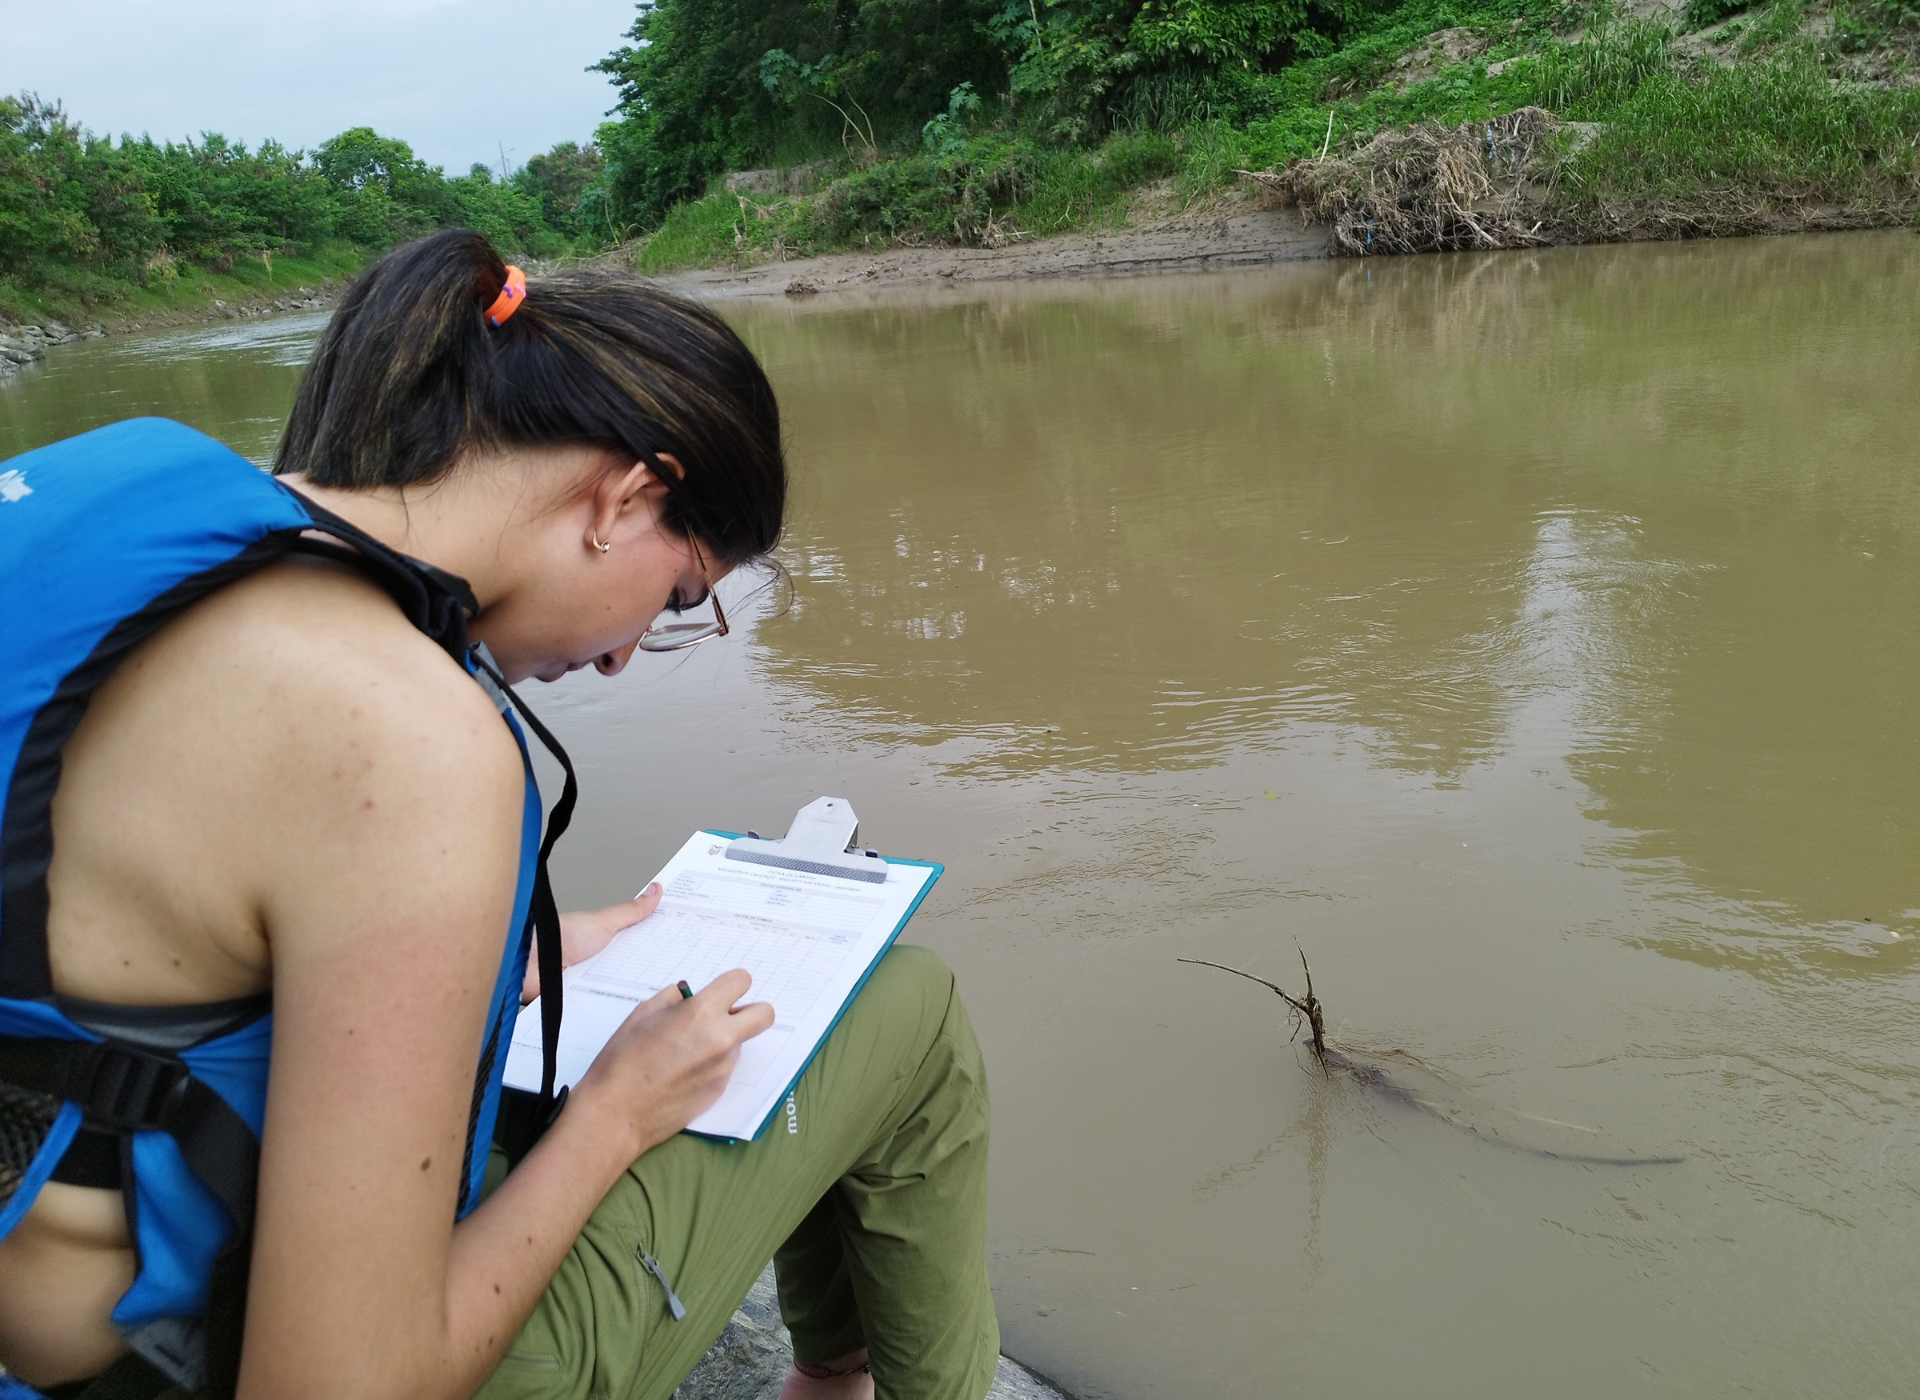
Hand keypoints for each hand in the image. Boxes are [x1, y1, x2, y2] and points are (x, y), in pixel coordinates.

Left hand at [523, 884, 662, 1003]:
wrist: (528, 963)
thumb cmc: (558, 936)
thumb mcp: (604, 922)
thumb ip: (630, 911)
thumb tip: (655, 889)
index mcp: (607, 942)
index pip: (640, 948)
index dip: (660, 951)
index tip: (683, 954)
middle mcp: (600, 963)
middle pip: (634, 974)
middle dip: (652, 979)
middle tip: (676, 982)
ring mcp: (591, 984)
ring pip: (620, 993)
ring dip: (632, 996)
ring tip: (655, 1001)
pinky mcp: (581, 1003)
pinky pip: (602, 1009)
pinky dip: (612, 1011)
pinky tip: (628, 1016)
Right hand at [569, 968, 774, 1154]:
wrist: (617, 1112)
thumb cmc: (622, 1062)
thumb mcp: (643, 1014)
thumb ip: (674, 1000)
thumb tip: (689, 997)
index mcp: (701, 1013)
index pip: (741, 981)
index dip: (731, 984)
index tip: (721, 991)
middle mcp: (721, 1038)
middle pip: (764, 1014)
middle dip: (750, 1011)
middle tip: (724, 1017)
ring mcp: (723, 1067)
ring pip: (740, 1042)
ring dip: (723, 1040)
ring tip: (684, 1052)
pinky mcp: (719, 1090)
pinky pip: (725, 1066)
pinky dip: (712, 1064)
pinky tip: (682, 1073)